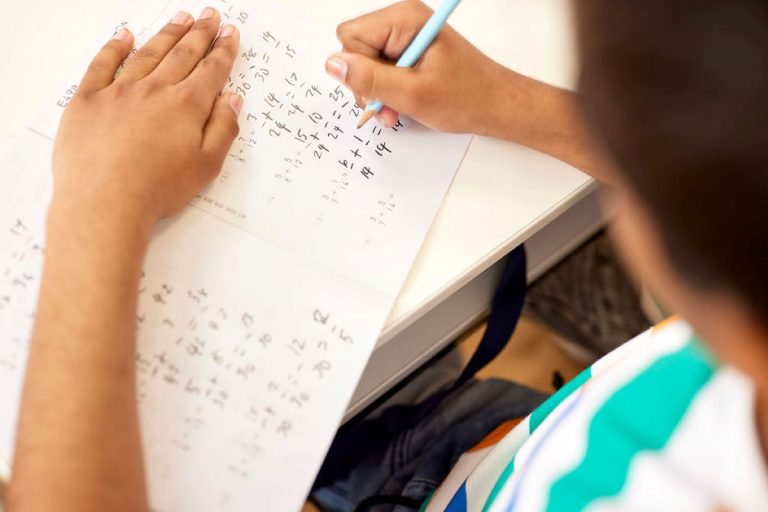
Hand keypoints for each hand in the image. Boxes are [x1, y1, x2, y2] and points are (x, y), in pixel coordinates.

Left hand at [52, 7, 241, 227]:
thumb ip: (223, 129)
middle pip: (182, 54)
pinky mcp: (88, 100)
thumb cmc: (158, 189)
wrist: (104, 201)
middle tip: (210, 15)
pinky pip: (102, 65)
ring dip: (167, 34)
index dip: (223, 50)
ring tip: (181, 18)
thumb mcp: (206, 166)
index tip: (230, 33)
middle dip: (199, 33)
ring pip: (148, 54)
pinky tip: (125, 36)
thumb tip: (232, 99)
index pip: (211, 71)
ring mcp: (119, 92)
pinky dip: (114, 48)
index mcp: (186, 106)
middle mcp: (154, 90)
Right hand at [325, 0, 511, 132]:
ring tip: (398, 111)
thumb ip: (370, 79)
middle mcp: (401, 21)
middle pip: (354, 50)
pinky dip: (386, 92)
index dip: (359, 69)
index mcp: (403, 18)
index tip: (384, 90)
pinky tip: (401, 106)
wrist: (496, 106)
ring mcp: (403, 37)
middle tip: (390, 108)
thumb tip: (332, 64)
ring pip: (364, 64)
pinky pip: (379, 70)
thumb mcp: (412, 94)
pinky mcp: (407, 52)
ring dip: (377, 93)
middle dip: (367, 84)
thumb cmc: (466, 97)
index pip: (349, 37)